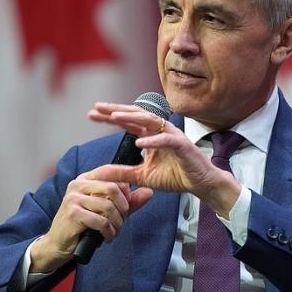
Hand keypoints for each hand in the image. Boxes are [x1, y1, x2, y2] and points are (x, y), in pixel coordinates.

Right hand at [30, 171, 152, 271]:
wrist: (58, 244)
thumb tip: (149, 192)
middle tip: (122, 220)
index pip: (109, 171)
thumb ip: (128, 201)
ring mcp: (73, 198)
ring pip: (108, 207)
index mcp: (85, 179)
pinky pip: (101, 221)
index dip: (125, 184)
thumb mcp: (107, 211)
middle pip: (113, 188)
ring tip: (115, 231)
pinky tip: (107, 237)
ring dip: (117, 223)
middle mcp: (77, 185)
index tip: (130, 200)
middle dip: (123, 208)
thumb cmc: (83, 226)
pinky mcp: (73, 214)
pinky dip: (109, 232)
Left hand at [87, 102, 241, 216]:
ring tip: (114, 117)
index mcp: (150, 135)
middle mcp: (159, 130)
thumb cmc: (175, 176)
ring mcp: (172, 135)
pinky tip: (139, 143)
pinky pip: (166, 140)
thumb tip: (99, 173)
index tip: (91, 114)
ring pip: (150, 121)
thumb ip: (122, 173)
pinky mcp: (182, 145)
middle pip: (135, 115)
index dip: (109, 117)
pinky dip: (153, 141)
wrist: (200, 184)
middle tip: (97, 107)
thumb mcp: (142, 176)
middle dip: (116, 110)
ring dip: (132, 118)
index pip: (127, 122)